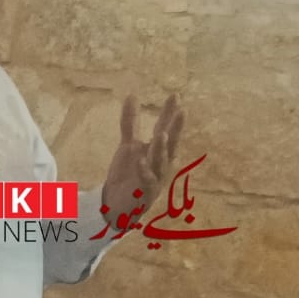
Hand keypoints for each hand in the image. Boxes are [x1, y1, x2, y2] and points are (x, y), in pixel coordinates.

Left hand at [101, 93, 184, 222]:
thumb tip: (133, 95)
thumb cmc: (128, 172)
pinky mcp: (145, 193)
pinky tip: (141, 161)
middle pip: (170, 144)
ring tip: (161, 133)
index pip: (165, 128)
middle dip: (176, 128)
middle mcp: (161, 163)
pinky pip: (147, 181)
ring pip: (161, 162)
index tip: (175, 95)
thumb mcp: (129, 144)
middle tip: (182, 111)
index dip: (170, 113)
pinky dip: (145, 171)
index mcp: (158, 150)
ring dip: (162, 149)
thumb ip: (131, 122)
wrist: (116, 202)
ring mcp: (156, 178)